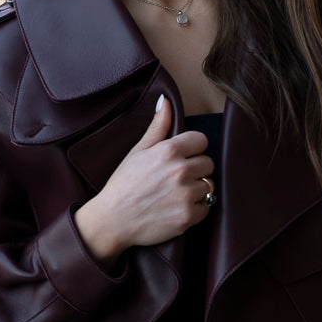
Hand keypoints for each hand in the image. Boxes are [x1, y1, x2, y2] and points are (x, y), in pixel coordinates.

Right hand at [74, 95, 215, 265]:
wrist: (112, 220)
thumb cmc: (123, 184)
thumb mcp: (137, 151)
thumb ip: (157, 127)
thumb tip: (166, 101)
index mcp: (169, 151)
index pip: (201, 141)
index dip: (192, 149)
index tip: (182, 157)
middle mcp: (180, 171)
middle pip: (207, 163)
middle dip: (195, 169)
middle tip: (176, 178)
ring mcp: (186, 195)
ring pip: (208, 186)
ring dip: (196, 189)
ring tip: (176, 193)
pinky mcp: (188, 216)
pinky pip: (206, 207)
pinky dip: (195, 209)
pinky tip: (177, 207)